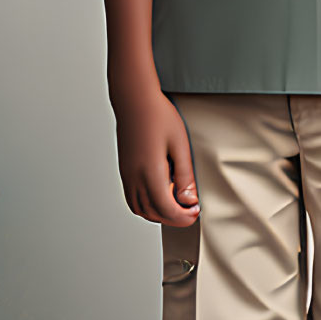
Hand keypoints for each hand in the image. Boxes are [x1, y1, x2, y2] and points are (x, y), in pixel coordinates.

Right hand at [113, 87, 199, 225]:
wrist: (134, 101)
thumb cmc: (158, 117)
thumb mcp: (180, 146)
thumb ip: (185, 176)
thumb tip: (189, 200)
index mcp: (150, 173)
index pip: (166, 209)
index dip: (183, 216)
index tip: (196, 211)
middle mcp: (135, 178)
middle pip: (153, 213)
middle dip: (174, 218)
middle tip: (190, 211)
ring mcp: (127, 175)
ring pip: (140, 209)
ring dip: (159, 214)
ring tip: (177, 205)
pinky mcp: (125, 171)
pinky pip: (133, 199)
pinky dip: (147, 206)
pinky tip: (160, 196)